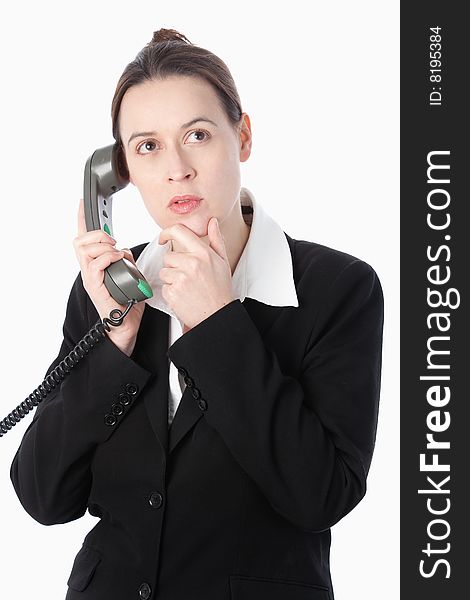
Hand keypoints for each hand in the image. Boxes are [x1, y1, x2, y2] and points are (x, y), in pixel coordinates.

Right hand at [73, 198, 144, 355]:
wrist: (126, 326)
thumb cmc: (126, 303)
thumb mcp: (129, 274)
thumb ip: (125, 260)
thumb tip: (124, 249)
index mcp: (96, 265)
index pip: (84, 238)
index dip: (81, 219)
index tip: (82, 203)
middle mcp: (89, 270)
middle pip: (79, 240)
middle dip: (97, 234)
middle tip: (112, 240)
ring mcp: (90, 278)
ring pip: (84, 249)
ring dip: (103, 245)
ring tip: (117, 253)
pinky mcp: (94, 287)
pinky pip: (95, 265)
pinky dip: (107, 257)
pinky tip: (118, 259)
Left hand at [158, 217, 234, 329]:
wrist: (217, 315)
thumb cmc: (220, 290)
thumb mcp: (222, 262)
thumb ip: (216, 240)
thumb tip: (212, 222)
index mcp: (203, 253)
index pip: (179, 232)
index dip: (166, 233)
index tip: (163, 238)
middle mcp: (191, 263)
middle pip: (168, 257)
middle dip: (174, 266)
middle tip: (188, 277)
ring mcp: (181, 278)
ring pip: (164, 272)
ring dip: (172, 279)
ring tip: (187, 287)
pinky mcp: (173, 292)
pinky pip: (164, 287)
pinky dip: (171, 292)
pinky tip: (184, 295)